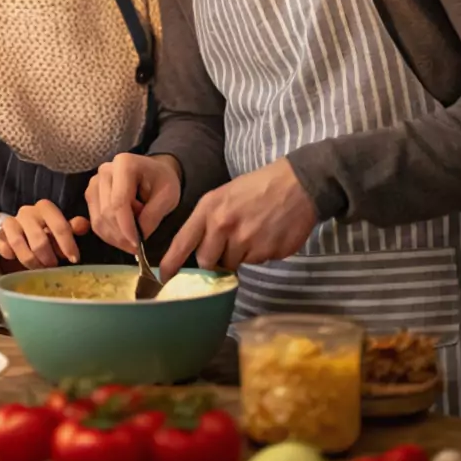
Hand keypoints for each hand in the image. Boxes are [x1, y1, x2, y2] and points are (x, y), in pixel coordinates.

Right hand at [0, 200, 90, 268]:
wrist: (21, 238)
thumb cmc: (46, 234)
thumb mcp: (61, 231)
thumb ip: (72, 227)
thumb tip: (83, 225)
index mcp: (45, 208)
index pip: (59, 225)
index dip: (68, 245)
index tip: (74, 260)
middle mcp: (27, 212)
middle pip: (39, 238)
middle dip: (48, 257)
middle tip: (53, 267)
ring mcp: (10, 222)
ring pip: (18, 243)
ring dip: (30, 261)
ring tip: (38, 269)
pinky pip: (2, 245)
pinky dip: (10, 255)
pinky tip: (16, 260)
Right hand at [85, 153, 182, 253]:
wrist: (153, 173)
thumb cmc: (162, 181)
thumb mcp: (169, 196)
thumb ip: (153, 215)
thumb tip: (138, 237)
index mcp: (124, 164)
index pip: (119, 201)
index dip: (126, 226)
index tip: (137, 244)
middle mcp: (105, 170)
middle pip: (107, 212)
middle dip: (122, 234)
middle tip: (139, 245)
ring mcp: (95, 182)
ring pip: (98, 220)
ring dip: (115, 237)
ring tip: (134, 236)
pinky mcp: (92, 194)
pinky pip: (95, 222)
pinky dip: (109, 234)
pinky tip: (124, 234)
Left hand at [160, 158, 316, 280]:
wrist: (297, 184)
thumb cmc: (257, 187)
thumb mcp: (223, 194)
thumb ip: (209, 221)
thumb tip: (199, 250)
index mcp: (210, 208)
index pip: (183, 242)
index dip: (171, 263)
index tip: (163, 277)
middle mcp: (224, 226)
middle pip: (207, 261)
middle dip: (214, 258)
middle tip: (227, 244)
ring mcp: (247, 241)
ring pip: (233, 264)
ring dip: (239, 255)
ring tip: (252, 232)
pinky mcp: (267, 252)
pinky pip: (255, 262)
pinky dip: (259, 253)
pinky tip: (267, 234)